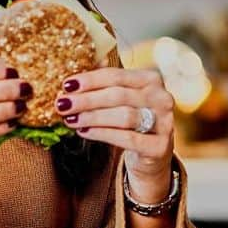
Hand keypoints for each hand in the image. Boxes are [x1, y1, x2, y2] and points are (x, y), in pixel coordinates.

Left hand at [55, 67, 174, 203]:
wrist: (152, 153)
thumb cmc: (131, 120)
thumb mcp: (121, 98)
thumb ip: (104, 83)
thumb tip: (75, 74)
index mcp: (151, 79)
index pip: (117, 75)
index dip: (90, 80)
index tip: (66, 85)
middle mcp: (162, 97)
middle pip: (118, 95)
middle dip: (86, 100)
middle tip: (62, 105)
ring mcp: (164, 122)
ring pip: (124, 116)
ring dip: (93, 118)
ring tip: (71, 120)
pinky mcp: (160, 146)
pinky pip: (128, 138)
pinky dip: (103, 134)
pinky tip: (85, 132)